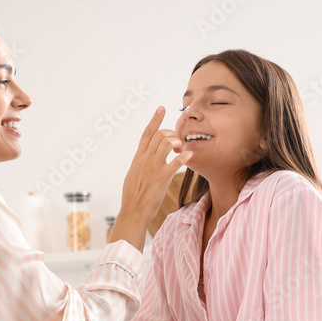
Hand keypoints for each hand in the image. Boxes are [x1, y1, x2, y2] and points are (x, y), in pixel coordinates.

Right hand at [109, 107, 192, 250]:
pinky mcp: (161, 179)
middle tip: (177, 142)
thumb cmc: (133, 197)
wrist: (132, 212)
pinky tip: (189, 155)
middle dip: (170, 133)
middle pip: (158, 135)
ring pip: (165, 143)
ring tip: (180, 149)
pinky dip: (183, 157)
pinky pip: (174, 163)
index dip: (154, 119)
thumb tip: (144, 156)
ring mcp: (152, 168)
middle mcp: (144, 160)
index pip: (146, 134)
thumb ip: (140, 164)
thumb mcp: (133, 175)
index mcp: (138, 158)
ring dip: (176, 142)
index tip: (161, 108)